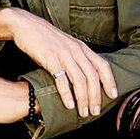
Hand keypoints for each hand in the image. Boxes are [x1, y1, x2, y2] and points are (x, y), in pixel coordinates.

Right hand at [0, 7, 116, 117]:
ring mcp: (63, 54)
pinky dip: (67, 94)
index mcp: (82, 48)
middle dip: (95, 96)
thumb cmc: (45, 38)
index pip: (102, 65)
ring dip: (83, 99)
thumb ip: (76, 58)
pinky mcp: (50, 58)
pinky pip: (62, 79)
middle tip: (95, 111)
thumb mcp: (66, 45)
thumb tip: (85, 77)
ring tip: (83, 112)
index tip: (113, 95)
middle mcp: (76, 50)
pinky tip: (69, 104)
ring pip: (79, 80)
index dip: (110, 81)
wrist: (26, 25)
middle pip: (92, 76)